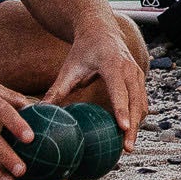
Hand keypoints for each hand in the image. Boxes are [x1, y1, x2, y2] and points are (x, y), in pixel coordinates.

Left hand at [42, 9, 150, 146]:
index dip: (122, 110)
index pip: (119, 90)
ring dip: (138, 125)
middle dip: (134, 126)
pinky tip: (128, 134)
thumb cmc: (83, 51)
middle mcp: (130, 69)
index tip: (123, 128)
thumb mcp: (69, 69)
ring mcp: (138, 74)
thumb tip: (38, 111)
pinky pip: (142, 102)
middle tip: (127, 149)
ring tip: (128, 146)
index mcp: (112, 64)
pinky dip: (138, 118)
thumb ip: (57, 90)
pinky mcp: (140, 80)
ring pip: (142, 104)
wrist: (100, 31)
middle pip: (136, 102)